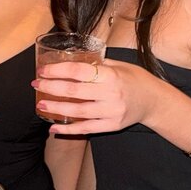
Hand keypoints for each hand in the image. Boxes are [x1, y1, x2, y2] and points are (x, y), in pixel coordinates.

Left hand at [33, 58, 160, 135]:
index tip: (43, 70)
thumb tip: (71, 60)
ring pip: (77, 112)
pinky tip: (54, 129)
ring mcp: (111, 112)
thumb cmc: (134, 79)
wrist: (154, 101)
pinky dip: (68, 130)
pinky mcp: (111, 126)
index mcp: (111, 75)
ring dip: (56, 108)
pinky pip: (86, 129)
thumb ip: (97, 64)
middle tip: (36, 85)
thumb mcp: (119, 65)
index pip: (79, 71)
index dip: (58, 70)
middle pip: (74, 91)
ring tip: (41, 105)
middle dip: (51, 87)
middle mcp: (111, 94)